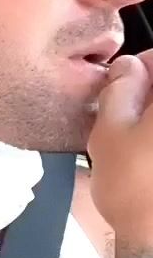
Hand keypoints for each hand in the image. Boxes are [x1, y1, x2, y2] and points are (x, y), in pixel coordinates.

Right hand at [89, 52, 152, 245]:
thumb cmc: (137, 189)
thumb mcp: (109, 131)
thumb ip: (118, 89)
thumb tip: (127, 68)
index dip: (137, 69)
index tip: (121, 86)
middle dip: (148, 100)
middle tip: (126, 121)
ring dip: (152, 126)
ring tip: (140, 148)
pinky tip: (152, 164)